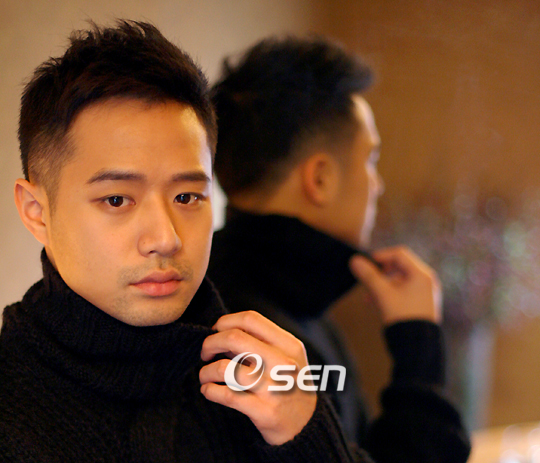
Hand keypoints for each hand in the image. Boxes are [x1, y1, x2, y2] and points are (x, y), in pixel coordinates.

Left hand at [199, 310, 316, 444]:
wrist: (306, 424)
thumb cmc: (289, 383)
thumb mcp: (286, 356)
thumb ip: (259, 342)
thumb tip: (221, 332)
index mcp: (288, 344)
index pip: (250, 319)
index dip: (225, 322)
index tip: (216, 332)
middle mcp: (282, 363)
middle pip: (234, 338)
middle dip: (210, 343)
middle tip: (205, 353)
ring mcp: (273, 388)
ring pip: (225, 368)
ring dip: (206, 371)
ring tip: (205, 375)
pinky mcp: (264, 411)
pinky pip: (226, 396)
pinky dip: (209, 390)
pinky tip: (208, 390)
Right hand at [349, 246, 441, 324]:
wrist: (417, 346)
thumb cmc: (402, 317)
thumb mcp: (382, 294)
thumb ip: (368, 276)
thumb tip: (355, 261)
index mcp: (422, 275)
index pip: (399, 254)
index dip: (381, 256)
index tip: (366, 264)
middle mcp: (427, 281)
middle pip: (400, 267)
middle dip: (380, 274)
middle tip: (367, 281)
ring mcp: (427, 293)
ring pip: (400, 281)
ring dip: (383, 286)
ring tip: (369, 298)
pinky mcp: (423, 304)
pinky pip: (405, 291)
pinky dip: (391, 294)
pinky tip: (377, 304)